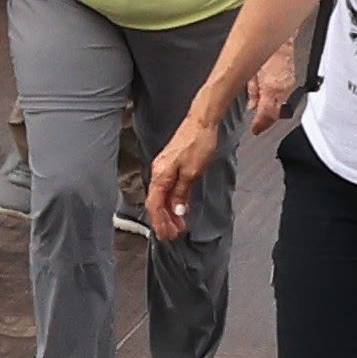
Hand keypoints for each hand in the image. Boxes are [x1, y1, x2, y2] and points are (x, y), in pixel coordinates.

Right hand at [145, 111, 219, 239]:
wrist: (202, 122)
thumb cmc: (197, 143)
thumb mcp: (192, 172)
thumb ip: (182, 192)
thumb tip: (177, 210)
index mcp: (161, 175)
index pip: (154, 205)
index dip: (160, 222)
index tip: (167, 235)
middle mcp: (159, 172)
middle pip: (156, 203)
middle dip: (164, 221)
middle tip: (174, 234)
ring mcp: (164, 169)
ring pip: (162, 197)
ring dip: (169, 213)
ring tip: (179, 225)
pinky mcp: (171, 165)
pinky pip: (168, 189)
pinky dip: (173, 201)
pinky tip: (180, 208)